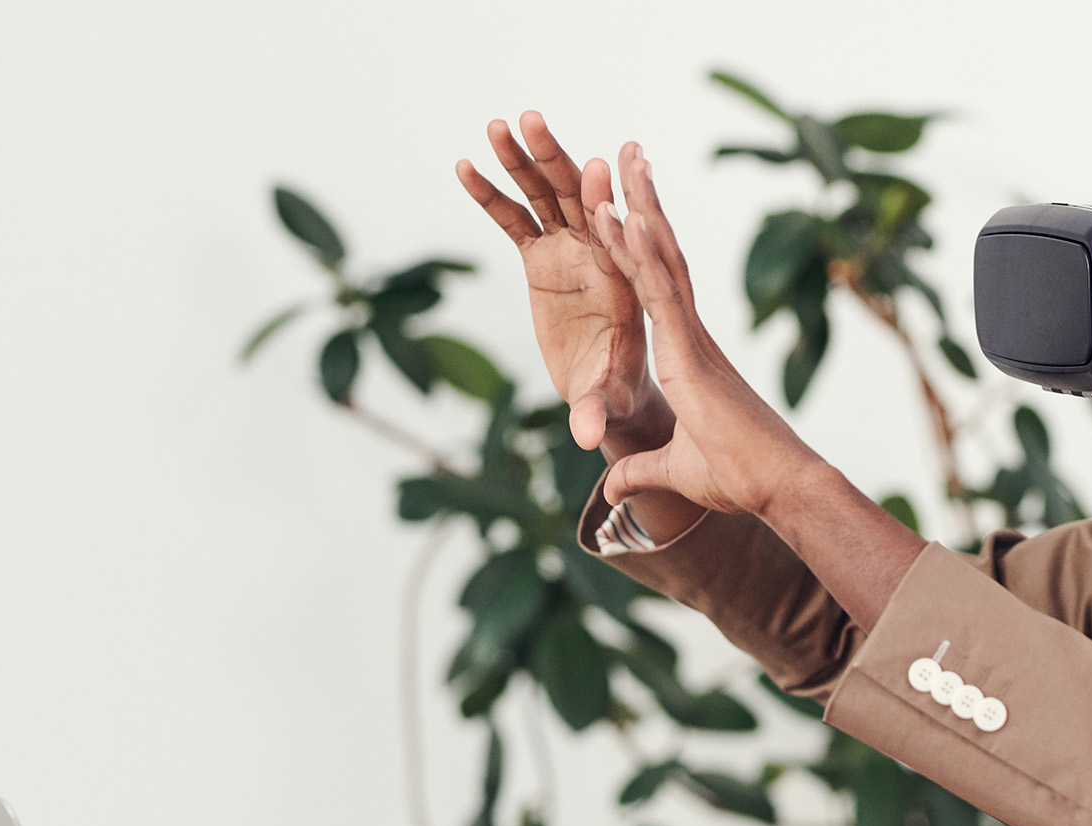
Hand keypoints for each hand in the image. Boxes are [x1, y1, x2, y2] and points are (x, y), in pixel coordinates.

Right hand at [457, 113, 668, 456]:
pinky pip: (514, 219)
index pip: (619, 237)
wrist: (609, 389)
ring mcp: (570, 251)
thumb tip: (586, 437)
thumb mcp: (609, 400)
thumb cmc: (618, 392)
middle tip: (535, 122)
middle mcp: (600, 255)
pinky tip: (465, 165)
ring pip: (546, 196)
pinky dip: (491, 194)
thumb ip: (597, 410)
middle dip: (557, 161)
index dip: (607, 206)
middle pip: (580, 198)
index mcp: (627, 280)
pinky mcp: (542, 258)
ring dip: (523, 160)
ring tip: (497, 124)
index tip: (598, 171)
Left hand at [584, 144, 823, 518]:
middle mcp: (692, 336)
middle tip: (629, 157)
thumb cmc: (740, 479)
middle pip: (663, 256)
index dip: (642, 246)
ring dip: (640, 209)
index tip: (627, 206)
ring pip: (661, 261)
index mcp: (689, 354)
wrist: (778, 486)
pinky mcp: (690, 353)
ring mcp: (691, 339)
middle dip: (644, 204)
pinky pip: (660, 294)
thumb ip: (641, 472)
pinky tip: (625, 217)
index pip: (659, 288)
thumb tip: (614, 488)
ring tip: (622, 163)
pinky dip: (642, 254)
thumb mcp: (674, 472)